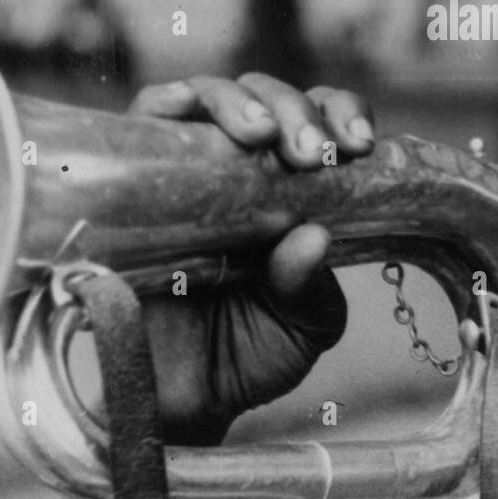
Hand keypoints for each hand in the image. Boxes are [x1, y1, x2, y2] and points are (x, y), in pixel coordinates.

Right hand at [128, 73, 376, 444]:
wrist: (180, 403)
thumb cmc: (252, 354)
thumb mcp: (305, 326)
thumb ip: (311, 287)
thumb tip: (312, 238)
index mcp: (301, 190)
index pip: (327, 123)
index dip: (344, 116)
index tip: (359, 147)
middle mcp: (248, 169)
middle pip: (273, 98)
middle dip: (298, 112)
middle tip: (312, 154)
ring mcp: (193, 169)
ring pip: (214, 94)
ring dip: (242, 103)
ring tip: (262, 137)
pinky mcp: (138, 178)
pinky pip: (147, 116)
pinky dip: (170, 101)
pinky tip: (190, 111)